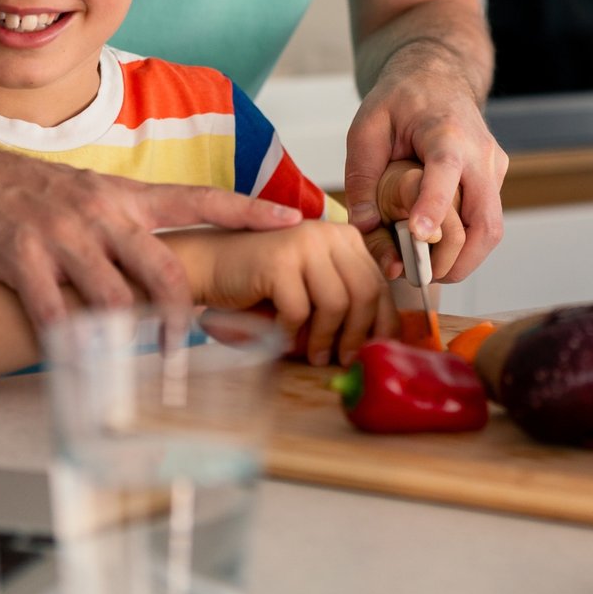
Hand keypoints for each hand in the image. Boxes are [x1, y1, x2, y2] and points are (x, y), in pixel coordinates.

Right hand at [0, 141, 303, 332]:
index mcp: (126, 196)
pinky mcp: (22, 257)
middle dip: (184, 314)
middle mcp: (102, 213)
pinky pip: (54, 312)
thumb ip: (132, 224)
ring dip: (129, 338)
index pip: (200, 198)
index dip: (248, 210)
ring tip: (136, 365)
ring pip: (113, 297)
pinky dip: (69, 344)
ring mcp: (63, 235)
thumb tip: (173, 264)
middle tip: (194, 346)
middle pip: (163, 267)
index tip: (293, 221)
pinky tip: (76, 362)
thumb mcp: (93, 194)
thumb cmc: (36, 192)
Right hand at [175, 221, 397, 366]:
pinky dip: (292, 333)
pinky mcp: (278, 260)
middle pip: (366, 292)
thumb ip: (343, 300)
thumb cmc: (261, 282)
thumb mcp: (312, 286)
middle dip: (358, 334)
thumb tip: (377, 338)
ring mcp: (303, 243)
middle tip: (345, 360)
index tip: (378, 349)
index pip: (379, 282)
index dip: (383, 321)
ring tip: (315, 356)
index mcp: (343, 237)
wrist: (209, 264)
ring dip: (326, 339)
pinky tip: (283, 338)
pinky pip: (300, 311)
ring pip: (337, 304)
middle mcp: (328, 234)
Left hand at [343, 46, 506, 283]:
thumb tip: (363, 228)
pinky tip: (436, 248)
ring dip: (464, 259)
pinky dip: (465, 244)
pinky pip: (486, 221)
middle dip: (458, 259)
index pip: (447, 172)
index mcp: (447, 131)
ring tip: (427, 271)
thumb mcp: (366, 128)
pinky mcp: (495, 180)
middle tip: (422, 278)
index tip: (419, 235)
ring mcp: (494, 168)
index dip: (434, 206)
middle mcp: (480, 153)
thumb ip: (362, 177)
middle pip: (485, 219)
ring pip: (491, 228)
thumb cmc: (401, 100)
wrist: (439, 75)